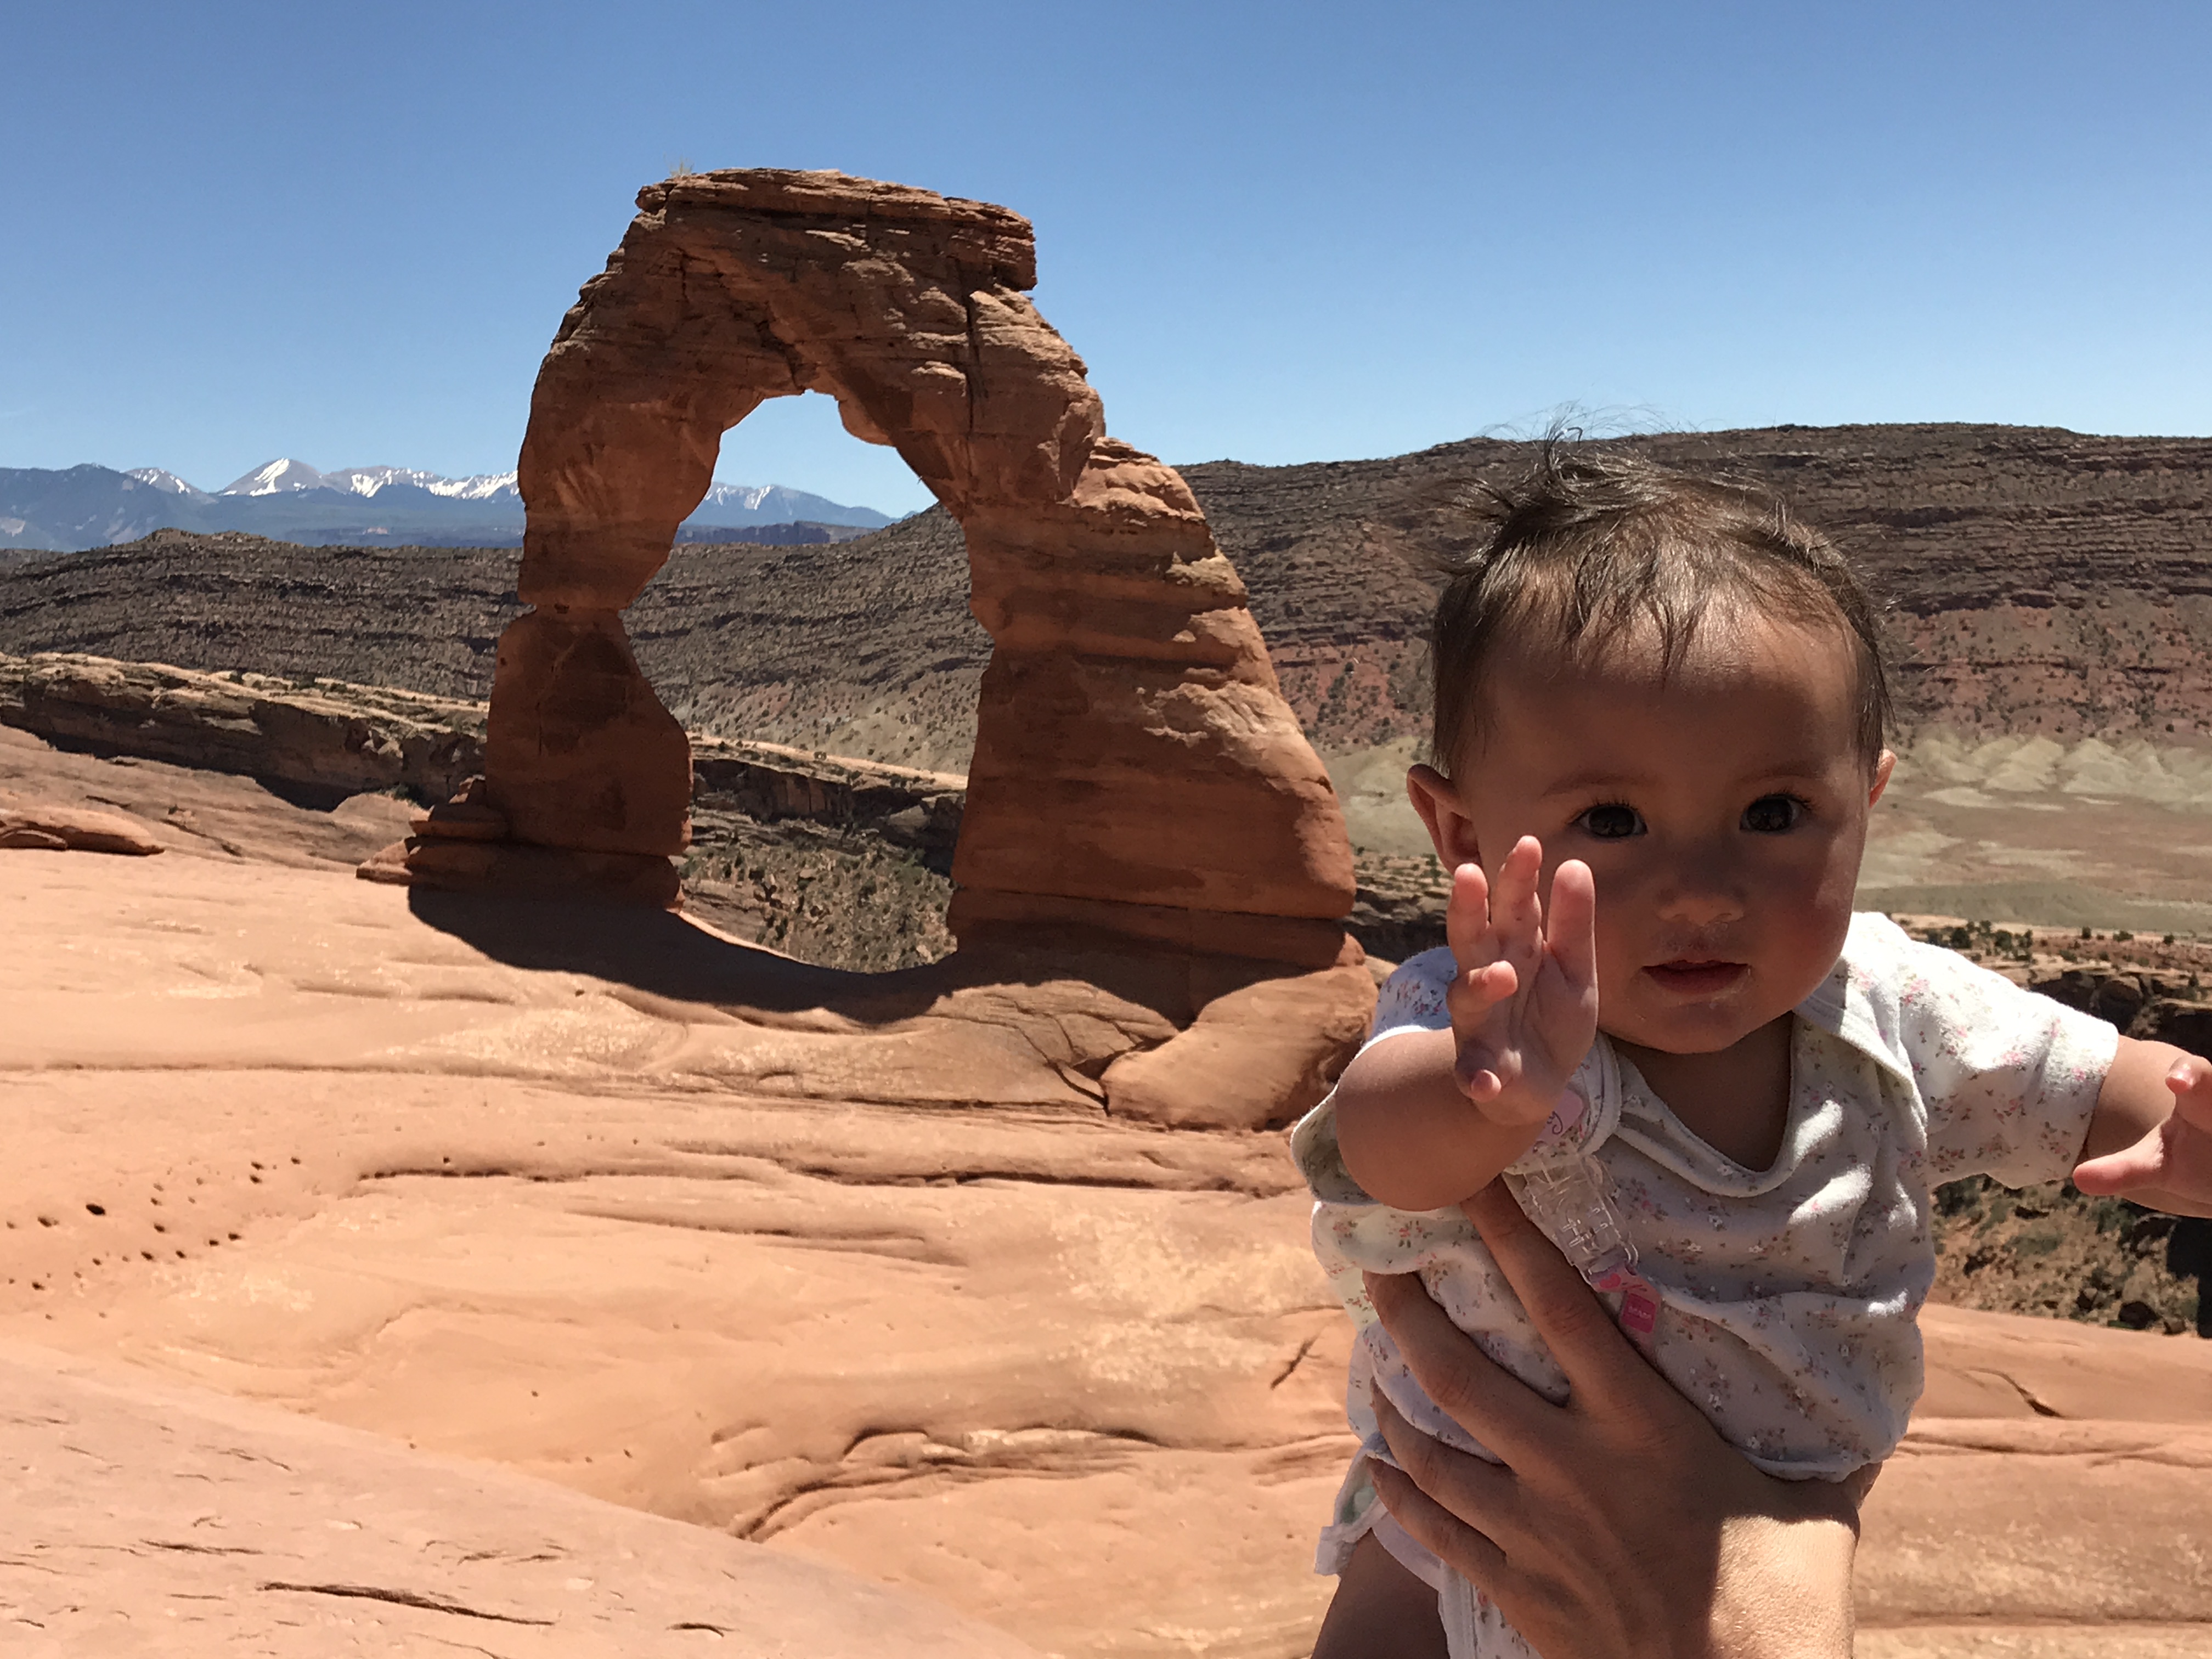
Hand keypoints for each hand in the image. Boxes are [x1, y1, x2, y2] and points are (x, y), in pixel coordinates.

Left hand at [1362, 1182, 1859, 1658]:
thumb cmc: (1788, 1603)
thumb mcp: (1814, 1507)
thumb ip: (1822, 1447)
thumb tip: (1864, 1403)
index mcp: (1641, 1425)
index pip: (1559, 1305)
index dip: (1510, 1236)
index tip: (1471, 1185)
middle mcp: (1569, 1465)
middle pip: (1457, 1372)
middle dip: (1407, 1313)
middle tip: (1379, 1269)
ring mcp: (1532, 1529)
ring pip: (1429, 1447)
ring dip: (1390, 1400)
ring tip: (1375, 1365)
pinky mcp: (1515, 1588)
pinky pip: (1434, 1527)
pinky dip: (1399, 1490)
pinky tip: (1381, 1467)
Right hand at [1446, 836, 1598, 1124]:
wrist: (1537, 1086)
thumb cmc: (1551, 1017)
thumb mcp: (1575, 969)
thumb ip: (1573, 924)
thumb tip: (1575, 863)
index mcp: (1515, 946)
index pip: (1513, 904)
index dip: (1517, 875)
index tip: (1529, 842)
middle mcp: (1487, 975)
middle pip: (1472, 936)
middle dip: (1468, 907)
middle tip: (1468, 874)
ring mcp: (1478, 1021)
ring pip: (1465, 995)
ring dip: (1479, 985)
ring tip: (1503, 976)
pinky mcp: (1478, 1067)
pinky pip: (1469, 1070)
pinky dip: (1474, 1076)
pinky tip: (1485, 1082)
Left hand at [2074, 1052, 2211, 1212]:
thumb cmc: (2189, 1158)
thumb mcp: (2155, 1164)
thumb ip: (2120, 1170)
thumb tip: (2079, 1178)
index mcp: (2203, 1105)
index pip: (2201, 1081)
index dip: (2192, 1077)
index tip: (2175, 1079)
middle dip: (2207, 1086)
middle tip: (2184, 1083)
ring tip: (2208, 1163)